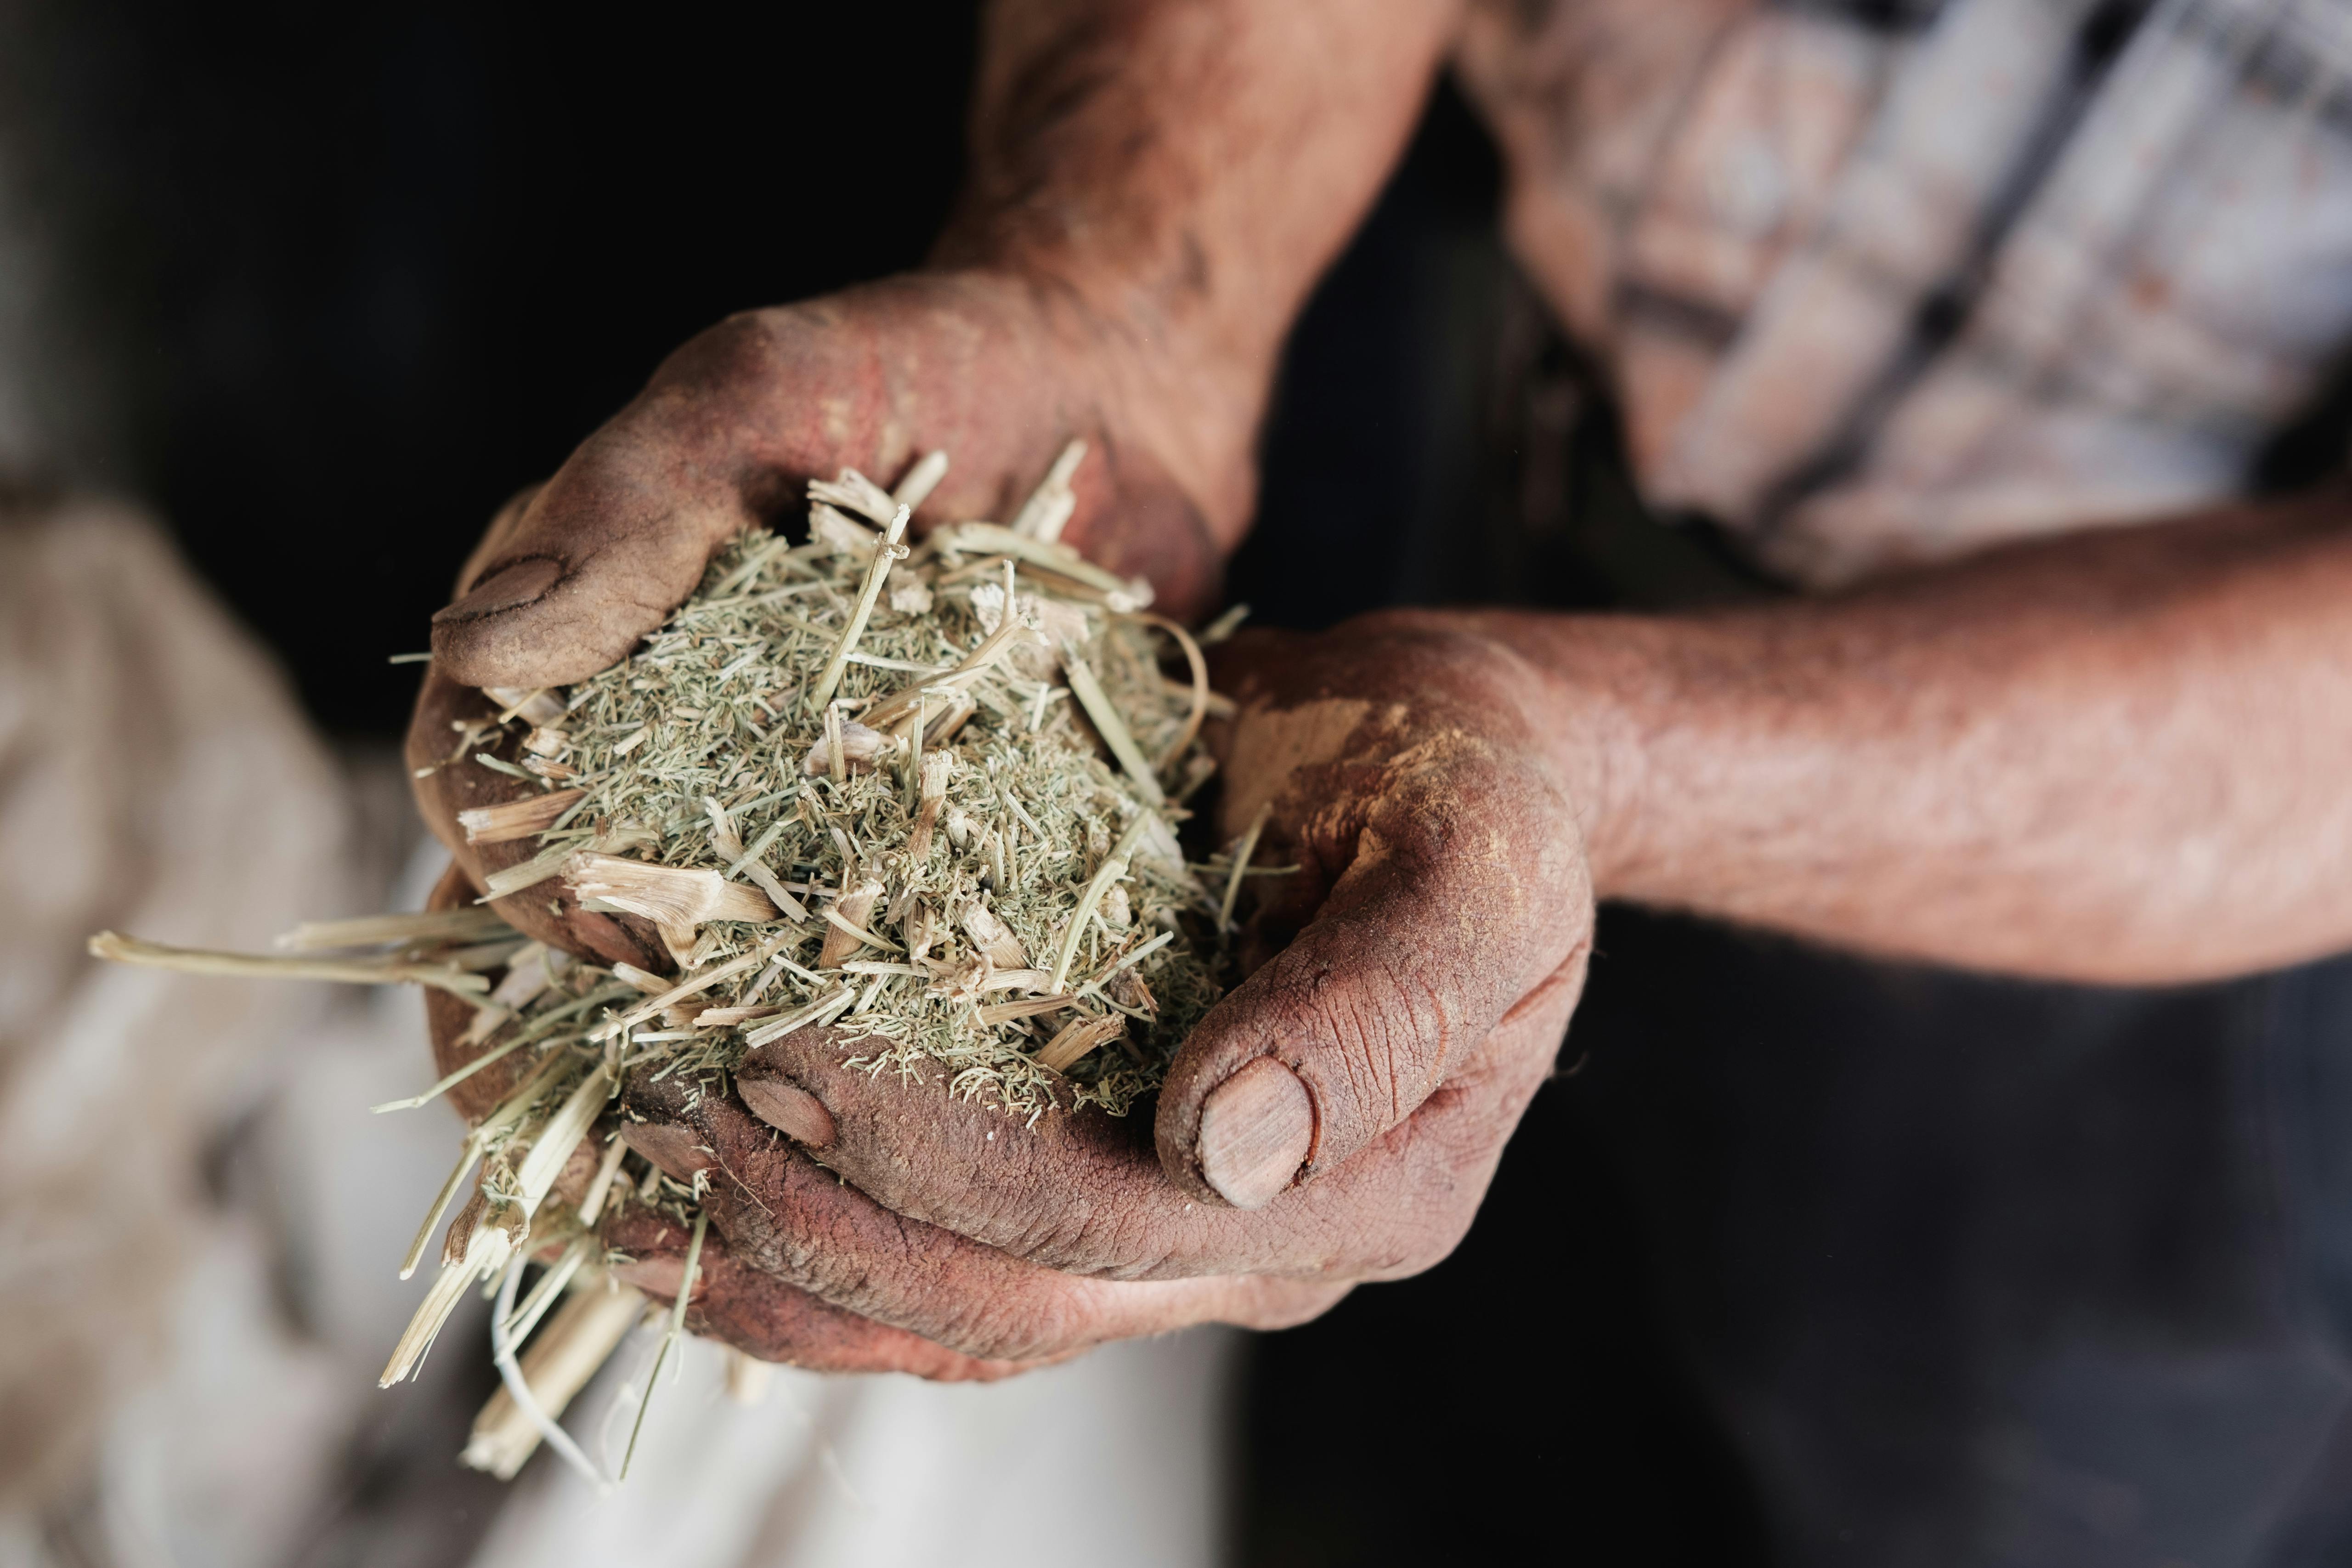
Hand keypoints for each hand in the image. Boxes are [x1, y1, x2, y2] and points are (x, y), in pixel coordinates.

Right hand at [406, 266, 1256, 962]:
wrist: (1108, 391)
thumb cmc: (919, 361)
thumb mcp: (756, 393)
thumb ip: (626, 506)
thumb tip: (478, 643)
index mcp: (577, 620)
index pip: (473, 765)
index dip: (514, 866)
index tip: (614, 933)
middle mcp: (658, 717)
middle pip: (578, 880)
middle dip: (628, 966)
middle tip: (731, 1018)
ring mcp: (779, 779)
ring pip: (713, 927)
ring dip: (752, 993)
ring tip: (833, 1038)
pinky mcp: (901, 815)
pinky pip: (865, 921)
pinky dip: (885, 970)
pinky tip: (943, 1005)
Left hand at [625, 611, 1599, 1362]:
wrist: (1450, 761)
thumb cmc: (1467, 781)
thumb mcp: (1473, 856)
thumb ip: (1381, 1003)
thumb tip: (1218, 1147)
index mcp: (1365, 1189)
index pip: (1118, 1220)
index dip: (942, 1158)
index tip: (787, 1051)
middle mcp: (1260, 1247)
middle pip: (1015, 1296)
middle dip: (826, 1218)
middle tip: (666, 1115)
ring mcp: (1177, 1240)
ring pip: (959, 1318)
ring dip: (789, 1266)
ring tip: (629, 1193)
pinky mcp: (1101, 1187)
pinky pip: (945, 1271)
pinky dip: (813, 1257)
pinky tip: (694, 1219)